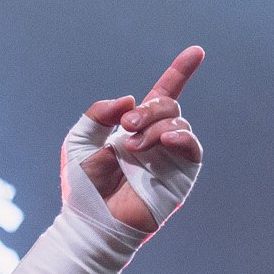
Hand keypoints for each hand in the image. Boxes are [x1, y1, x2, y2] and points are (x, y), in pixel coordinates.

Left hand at [80, 46, 204, 233]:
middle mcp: (156, 140)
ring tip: (133, 146)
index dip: (180, 72)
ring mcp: (170, 157)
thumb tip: (130, 101)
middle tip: (126, 127)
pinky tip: (163, 140)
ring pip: (178, 121)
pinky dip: (180, 136)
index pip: (163, 95)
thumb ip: (98, 114)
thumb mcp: (78, 141)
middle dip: (148, 109)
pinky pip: (192, 147)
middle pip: (168, 104)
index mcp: (134, 129)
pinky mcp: (180, 175)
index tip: (196, 51)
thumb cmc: (82, 188)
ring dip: (155, 126)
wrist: (92, 222)